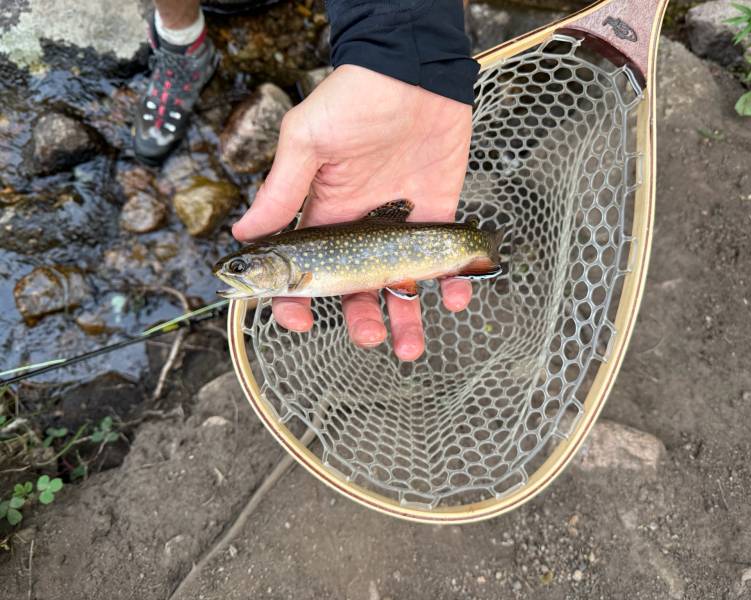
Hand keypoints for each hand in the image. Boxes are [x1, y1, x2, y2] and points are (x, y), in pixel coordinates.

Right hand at [232, 65, 472, 360]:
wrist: (413, 72)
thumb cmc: (353, 100)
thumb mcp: (307, 142)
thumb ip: (282, 191)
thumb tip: (245, 234)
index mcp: (323, 216)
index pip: (305, 270)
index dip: (296, 301)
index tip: (299, 321)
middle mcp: (360, 229)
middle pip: (355, 289)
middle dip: (360, 320)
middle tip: (368, 338)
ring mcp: (400, 226)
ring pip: (399, 284)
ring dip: (405, 318)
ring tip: (410, 347)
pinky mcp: (439, 215)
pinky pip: (444, 259)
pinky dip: (452, 283)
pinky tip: (454, 300)